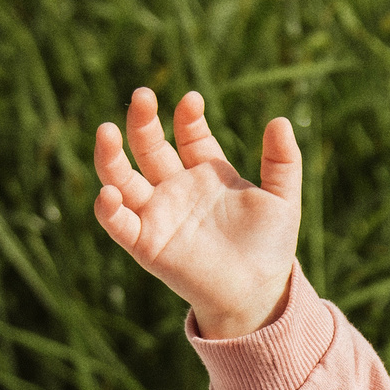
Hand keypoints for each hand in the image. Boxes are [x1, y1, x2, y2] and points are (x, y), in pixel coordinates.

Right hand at [92, 87, 302, 337]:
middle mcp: (177, 188)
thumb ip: (282, 161)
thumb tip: (280, 120)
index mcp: (207, 172)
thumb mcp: (282, 199)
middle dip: (143, 121)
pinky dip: (108, 209)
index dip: (187, 117)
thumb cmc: (269, 247)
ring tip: (106, 131)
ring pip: (122, 178)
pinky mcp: (146, 244)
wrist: (259, 293)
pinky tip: (109, 193)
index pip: (188, 134)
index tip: (192, 102)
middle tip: (142, 96)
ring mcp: (159, 214)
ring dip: (110, 155)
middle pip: (149, 147)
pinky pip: (119, 224)